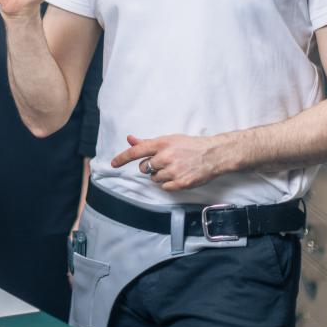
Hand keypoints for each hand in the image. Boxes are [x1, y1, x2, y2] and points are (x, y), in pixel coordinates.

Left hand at [111, 133, 228, 191]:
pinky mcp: (180, 183)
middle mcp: (166, 157)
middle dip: (150, 167)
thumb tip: (130, 139)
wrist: (213, 154)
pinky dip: (169, 184)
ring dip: (160, 176)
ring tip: (174, 168)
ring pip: (154, 179)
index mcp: (162, 143)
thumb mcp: (169, 140)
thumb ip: (148, 142)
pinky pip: (164, 187)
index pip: (136, 151)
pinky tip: (178, 176)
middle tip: (163, 163)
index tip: (113, 164)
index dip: (122, 158)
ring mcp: (173, 171)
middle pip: (144, 168)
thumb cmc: (190, 146)